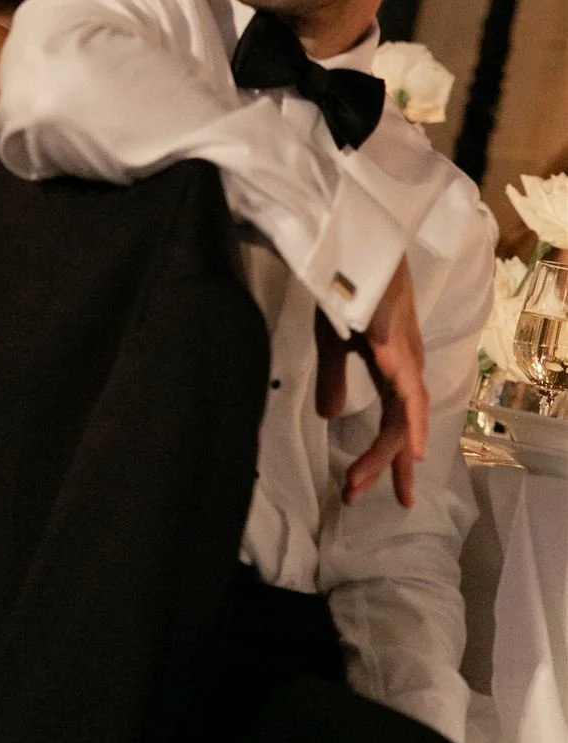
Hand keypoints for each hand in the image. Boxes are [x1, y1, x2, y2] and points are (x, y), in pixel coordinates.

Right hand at [314, 255, 428, 508]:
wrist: (353, 248)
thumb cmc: (346, 288)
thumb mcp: (333, 342)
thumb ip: (334, 379)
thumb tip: (329, 416)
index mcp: (390, 368)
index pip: (392, 421)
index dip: (385, 458)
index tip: (373, 491)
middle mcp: (405, 367)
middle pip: (398, 427)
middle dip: (380, 465)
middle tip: (354, 495)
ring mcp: (406, 357)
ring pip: (404, 416)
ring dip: (390, 452)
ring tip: (376, 484)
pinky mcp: (398, 346)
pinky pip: (410, 392)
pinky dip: (412, 422)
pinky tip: (411, 447)